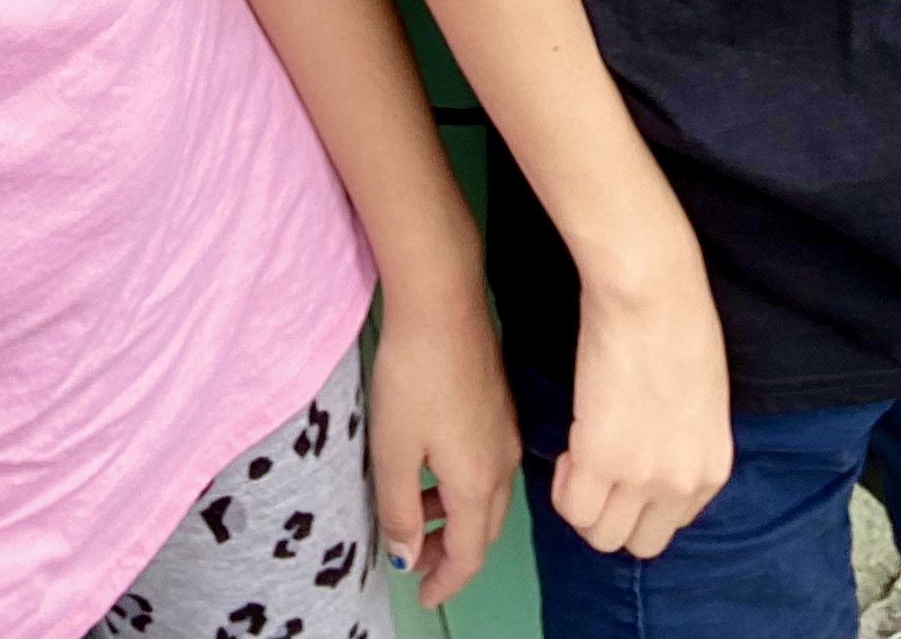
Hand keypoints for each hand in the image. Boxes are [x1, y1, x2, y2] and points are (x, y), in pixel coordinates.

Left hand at [365, 288, 519, 605]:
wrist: (443, 304)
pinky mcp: (501, 408)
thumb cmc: (413, 377)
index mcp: (477, 483)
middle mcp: (502, 465)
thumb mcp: (393, 449)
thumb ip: (400, 508)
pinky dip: (463, 488)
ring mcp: (506, 434)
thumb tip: (407, 556)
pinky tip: (435, 471)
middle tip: (414, 560)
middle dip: (450, 553)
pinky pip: (488, 469)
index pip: (468, 554)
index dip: (445, 581)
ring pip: (487, 499)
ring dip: (455, 519)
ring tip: (417, 517)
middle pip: (482, 530)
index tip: (423, 596)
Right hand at [546, 267, 735, 558]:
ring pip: (601, 535)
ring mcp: (642, 477)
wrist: (652, 292)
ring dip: (585, 503)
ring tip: (580, 456)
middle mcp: (682, 484)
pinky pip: (572, 507)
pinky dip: (564, 487)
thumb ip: (683, 441)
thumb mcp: (702, 400)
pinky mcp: (601, 458)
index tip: (624, 468)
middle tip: (597, 471)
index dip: (641, 500)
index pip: (673, 523)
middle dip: (613, 514)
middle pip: (639, 543)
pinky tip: (571, 446)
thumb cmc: (679, 322)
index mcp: (713, 469)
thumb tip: (652, 450)